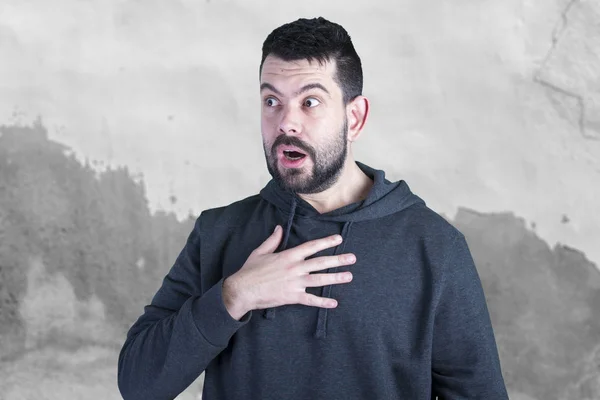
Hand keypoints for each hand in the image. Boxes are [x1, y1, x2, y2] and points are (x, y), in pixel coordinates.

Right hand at [223, 225, 355, 318]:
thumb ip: (272, 240)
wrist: (242, 290)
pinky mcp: (292, 297)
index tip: (338, 239)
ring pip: (319, 280)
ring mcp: (295, 283)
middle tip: (352, 258)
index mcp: (288, 256)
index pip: (311, 247)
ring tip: (349, 276)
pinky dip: (323, 302)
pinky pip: (311, 300)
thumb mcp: (260, 252)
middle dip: (338, 260)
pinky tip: (334, 303)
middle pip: (320, 263)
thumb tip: (279, 228)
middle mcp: (294, 268)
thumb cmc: (250, 271)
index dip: (326, 242)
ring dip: (335, 278)